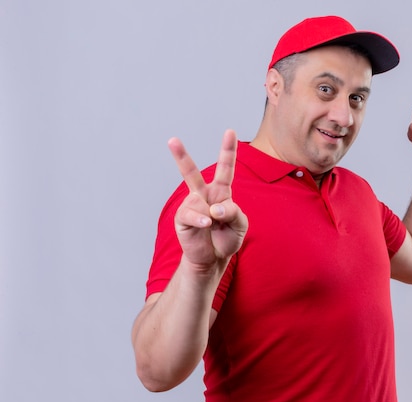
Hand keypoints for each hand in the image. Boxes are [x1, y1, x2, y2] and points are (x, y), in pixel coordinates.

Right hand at [168, 129, 247, 270]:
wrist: (213, 259)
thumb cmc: (227, 238)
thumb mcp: (240, 224)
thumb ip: (233, 212)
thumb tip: (213, 208)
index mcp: (221, 192)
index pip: (226, 168)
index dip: (228, 150)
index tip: (229, 131)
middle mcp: (203, 195)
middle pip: (191, 172)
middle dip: (181, 156)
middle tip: (172, 140)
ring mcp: (191, 205)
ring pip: (200, 200)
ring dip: (214, 215)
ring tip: (214, 226)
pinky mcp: (182, 218)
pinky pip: (192, 214)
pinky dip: (202, 220)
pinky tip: (206, 224)